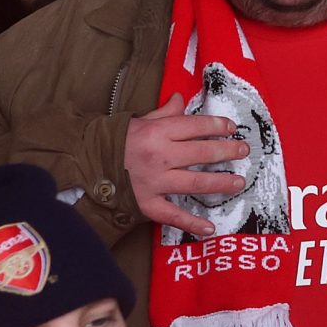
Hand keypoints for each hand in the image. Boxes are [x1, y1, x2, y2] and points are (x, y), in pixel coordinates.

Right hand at [125, 95, 249, 237]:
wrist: (82, 163)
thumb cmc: (114, 140)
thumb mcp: (139, 121)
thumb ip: (165, 113)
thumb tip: (182, 99)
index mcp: (158, 132)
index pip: (196, 127)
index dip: (218, 126)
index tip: (231, 129)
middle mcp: (159, 157)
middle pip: (202, 154)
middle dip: (228, 152)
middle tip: (243, 151)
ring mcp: (153, 182)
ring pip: (195, 183)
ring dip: (220, 183)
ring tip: (238, 182)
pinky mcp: (145, 204)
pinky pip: (171, 215)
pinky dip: (191, 223)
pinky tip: (209, 227)